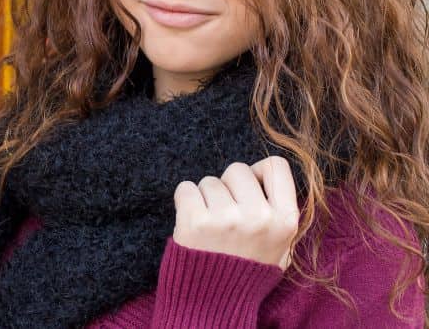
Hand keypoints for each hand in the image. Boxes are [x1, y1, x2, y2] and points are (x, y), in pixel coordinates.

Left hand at [172, 156, 299, 268]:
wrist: (214, 304)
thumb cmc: (246, 272)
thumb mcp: (279, 248)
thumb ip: (278, 213)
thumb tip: (262, 175)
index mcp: (286, 221)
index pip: (276, 166)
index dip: (257, 173)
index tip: (248, 189)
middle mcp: (259, 217)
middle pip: (237, 170)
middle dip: (227, 186)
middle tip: (224, 212)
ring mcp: (227, 218)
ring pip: (209, 181)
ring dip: (204, 197)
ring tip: (210, 225)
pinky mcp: (196, 221)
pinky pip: (185, 188)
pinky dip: (185, 201)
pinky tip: (192, 222)